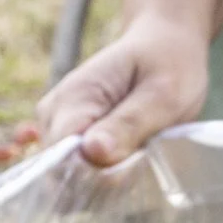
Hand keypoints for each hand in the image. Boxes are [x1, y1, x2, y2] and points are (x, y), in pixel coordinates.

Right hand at [36, 15, 215, 166]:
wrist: (162, 44)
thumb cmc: (168, 65)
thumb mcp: (163, 94)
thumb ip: (129, 124)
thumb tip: (93, 153)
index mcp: (73, 98)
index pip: (62, 157)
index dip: (95, 174)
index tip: (133, 166)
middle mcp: (54, 114)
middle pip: (62, 172)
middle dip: (102, 178)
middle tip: (144, 155)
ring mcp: (56, 127)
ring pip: (68, 178)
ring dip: (106, 177)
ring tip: (139, 150)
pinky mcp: (67, 138)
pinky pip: (77, 172)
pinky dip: (104, 174)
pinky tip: (129, 154)